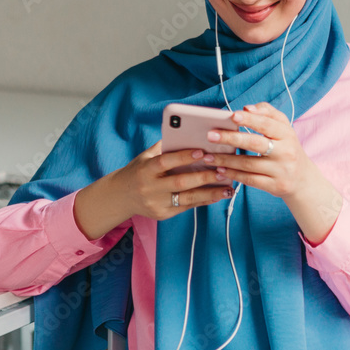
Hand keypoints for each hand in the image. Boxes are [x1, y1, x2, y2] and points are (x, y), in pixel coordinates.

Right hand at [113, 140, 233, 221]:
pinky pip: (187, 207)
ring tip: (228, 188)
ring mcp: (156, 203)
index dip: (183, 157)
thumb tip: (189, 134)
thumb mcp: (145, 156)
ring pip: (187, 199)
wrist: (121, 196)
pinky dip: (203, 201)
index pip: (165, 162)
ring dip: (210, 193)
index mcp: (145, 170)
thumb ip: (165, 147)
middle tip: (223, 171)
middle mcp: (150, 188)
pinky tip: (217, 195)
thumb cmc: (139, 171)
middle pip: (180, 182)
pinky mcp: (163, 214)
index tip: (202, 151)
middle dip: (204, 177)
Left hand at [203, 102, 315, 200]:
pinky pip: (250, 180)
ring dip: (226, 160)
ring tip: (209, 156)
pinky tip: (220, 170)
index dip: (250, 119)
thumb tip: (247, 108)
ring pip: (249, 164)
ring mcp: (281, 170)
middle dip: (231, 139)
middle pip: (255, 144)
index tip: (232, 116)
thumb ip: (267, 113)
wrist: (302, 179)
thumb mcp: (283, 128)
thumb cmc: (286, 148)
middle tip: (211, 135)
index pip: (267, 124)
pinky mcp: (275, 186)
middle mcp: (286, 152)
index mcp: (287, 134)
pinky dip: (233, 174)